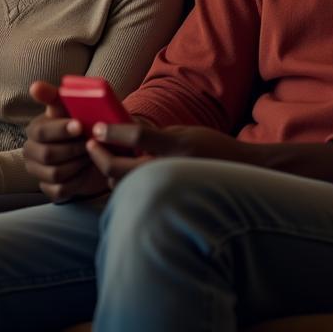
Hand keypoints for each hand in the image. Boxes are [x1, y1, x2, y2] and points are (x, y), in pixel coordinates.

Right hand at [22, 81, 108, 201]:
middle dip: (73, 149)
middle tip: (90, 143)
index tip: (80, 126)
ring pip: (55, 174)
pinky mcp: (48, 190)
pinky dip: (76, 182)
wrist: (94, 149)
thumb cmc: (80, 123)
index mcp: (35, 130)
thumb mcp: (69, 107)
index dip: (61, 130)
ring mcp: (38, 172)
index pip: (41, 132)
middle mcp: (31, 151)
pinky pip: (60, 191)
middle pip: (48, 155)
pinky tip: (84, 171)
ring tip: (90, 155)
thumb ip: (52, 95)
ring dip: (77, 164)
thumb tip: (34, 86)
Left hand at [86, 124, 244, 187]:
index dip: (113, 133)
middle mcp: (172, 169)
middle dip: (100, 159)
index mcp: (177, 145)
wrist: (242, 174)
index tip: (97, 129)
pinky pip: (138, 197)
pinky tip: (121, 176)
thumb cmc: (212, 147)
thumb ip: (155, 135)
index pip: (137, 137)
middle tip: (91, 146)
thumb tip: (123, 131)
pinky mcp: (168, 204)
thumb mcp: (185, 132)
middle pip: (122, 171)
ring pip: (125, 187)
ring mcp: (169, 190)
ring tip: (105, 159)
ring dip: (111, 174)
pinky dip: (125, 187)